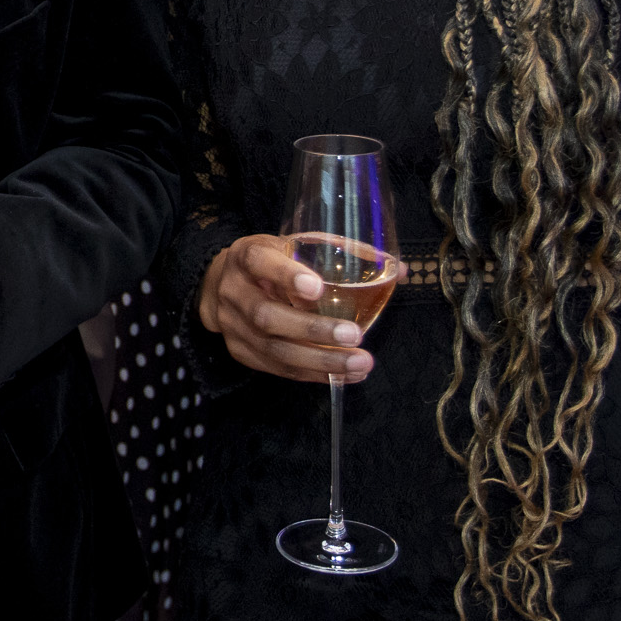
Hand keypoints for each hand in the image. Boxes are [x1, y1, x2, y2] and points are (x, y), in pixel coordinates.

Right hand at [197, 235, 372, 384]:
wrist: (221, 286)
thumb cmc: (270, 262)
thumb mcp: (293, 245)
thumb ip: (339, 253)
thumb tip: (400, 270)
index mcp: (246, 256)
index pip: (260, 262)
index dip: (286, 275)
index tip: (318, 288)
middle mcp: (235, 291)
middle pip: (268, 316)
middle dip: (313, 330)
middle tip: (354, 335)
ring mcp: (234, 326)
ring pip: (275, 350)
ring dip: (320, 361)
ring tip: (360, 363)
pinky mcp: (241, 352)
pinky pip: (279, 369)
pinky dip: (314, 374)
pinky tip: (344, 374)